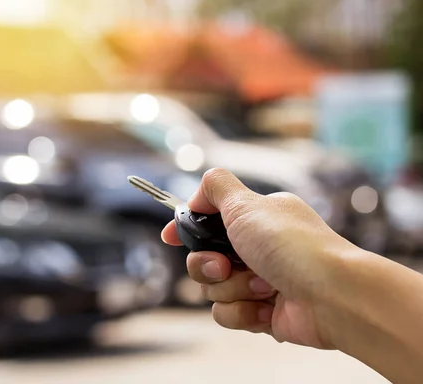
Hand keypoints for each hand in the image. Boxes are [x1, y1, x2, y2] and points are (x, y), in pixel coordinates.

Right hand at [161, 168, 358, 348]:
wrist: (332, 296)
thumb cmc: (293, 246)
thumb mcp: (247, 204)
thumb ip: (216, 187)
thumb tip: (198, 190)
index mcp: (255, 220)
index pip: (208, 221)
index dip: (185, 229)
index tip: (168, 236)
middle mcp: (256, 249)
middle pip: (202, 258)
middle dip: (208, 265)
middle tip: (225, 264)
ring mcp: (258, 281)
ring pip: (212, 289)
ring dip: (232, 288)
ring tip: (262, 286)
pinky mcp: (261, 312)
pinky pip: (227, 313)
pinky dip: (243, 311)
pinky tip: (266, 307)